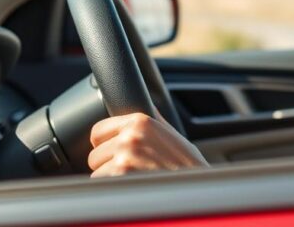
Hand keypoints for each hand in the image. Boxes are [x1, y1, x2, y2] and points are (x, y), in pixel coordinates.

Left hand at [88, 112, 207, 176]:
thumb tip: (142, 104)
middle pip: (94, 154)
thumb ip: (152, 121)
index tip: (112, 151)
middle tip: (130, 169)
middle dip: (107, 164)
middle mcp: (130, 137)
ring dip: (110, 179)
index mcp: (140, 121)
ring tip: (133, 179)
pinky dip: (114, 190)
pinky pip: (102, 186)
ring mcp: (124, 158)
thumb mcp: (171, 134)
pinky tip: (132, 188)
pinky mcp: (121, 178)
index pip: (98, 131)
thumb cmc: (188, 166)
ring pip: (96, 172)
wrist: (198, 188)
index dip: (104, 143)